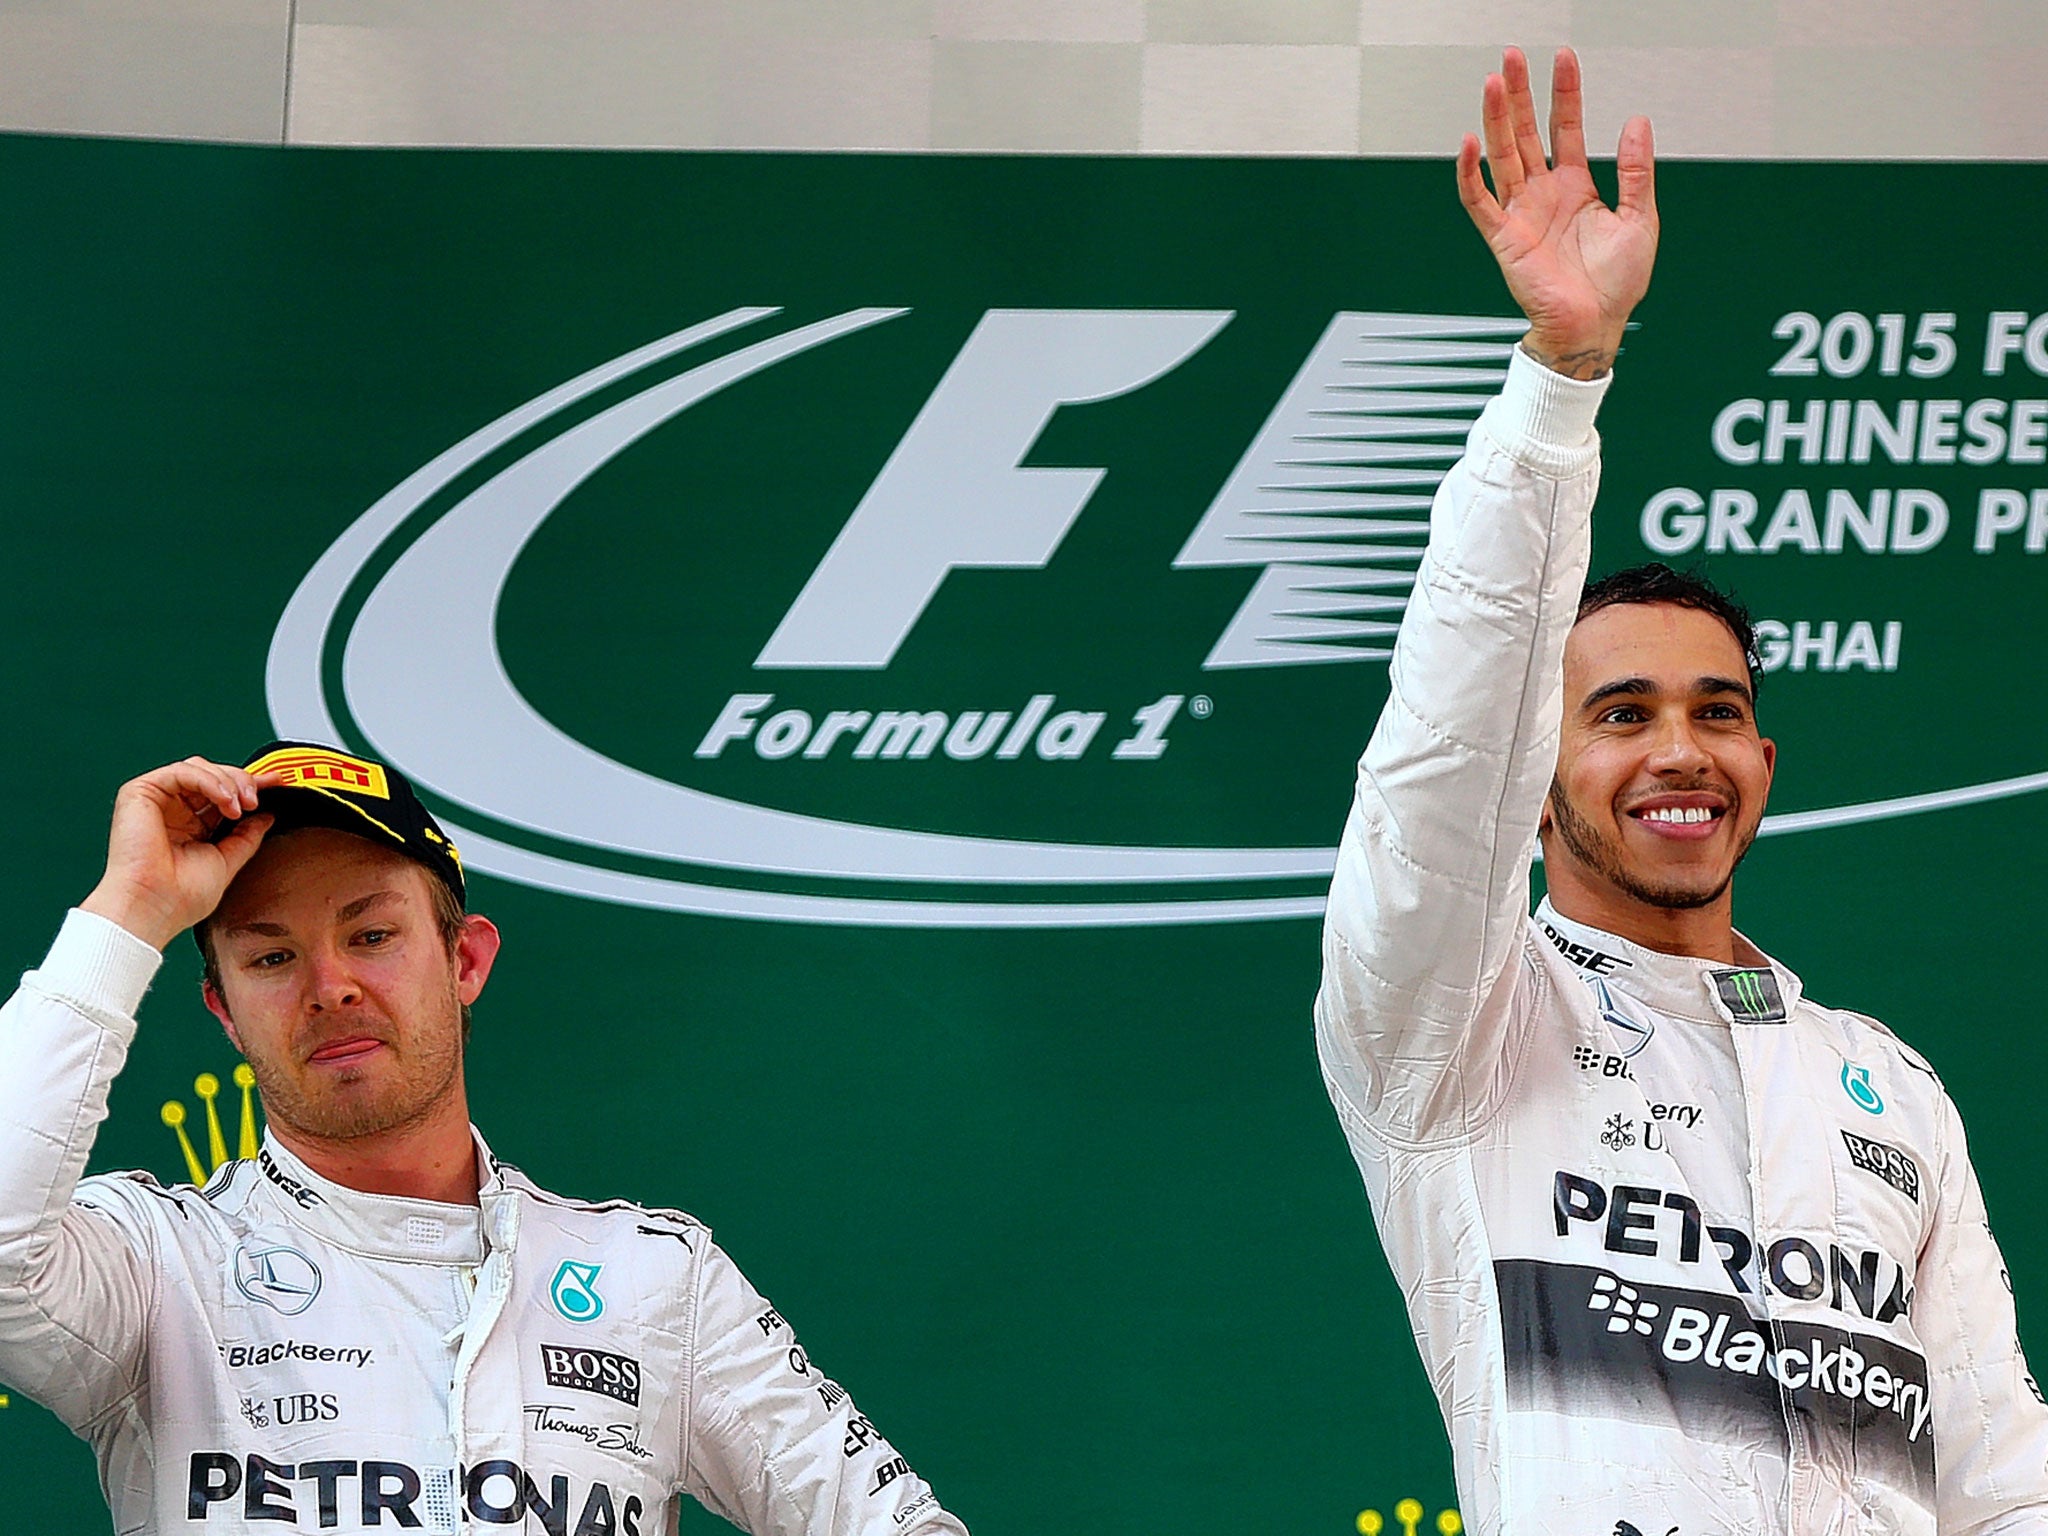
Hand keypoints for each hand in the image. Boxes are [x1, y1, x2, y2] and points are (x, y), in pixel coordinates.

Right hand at [79, 758, 275, 950]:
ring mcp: (156, 801)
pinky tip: (226, 800)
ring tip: (242, 805)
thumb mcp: (227, 860)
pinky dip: (210, 781)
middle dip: (242, 781)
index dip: (249, 784)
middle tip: (258, 798)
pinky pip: (181, 772)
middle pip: (212, 774)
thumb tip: (267, 816)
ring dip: (229, 781)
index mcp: (190, 826)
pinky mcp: (139, 793)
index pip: (222, 794)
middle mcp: (173, 811)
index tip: (276, 783)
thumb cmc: (180, 896)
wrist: (154, 908)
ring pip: (199, 768)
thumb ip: (246, 836)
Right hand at [1456, 47, 1657, 379]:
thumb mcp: (1640, 218)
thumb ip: (1635, 171)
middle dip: (1518, 94)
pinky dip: (1470, 174)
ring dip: (1494, 120)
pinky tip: (1469, 145)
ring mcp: (1521, 213)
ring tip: (1492, 84)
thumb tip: (1637, 123)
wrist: (1593, 327)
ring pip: (1501, 156)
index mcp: (1575, 188)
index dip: (1564, 93)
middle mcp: (1544, 195)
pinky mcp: (1503, 238)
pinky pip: (1479, 201)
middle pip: (1525, 132)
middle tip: (1511, 58)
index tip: (1563, 59)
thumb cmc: (1616, 286)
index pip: (1565, 128)